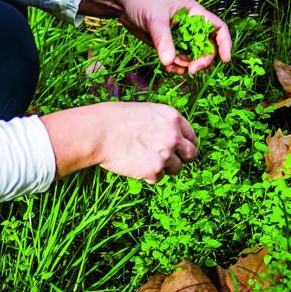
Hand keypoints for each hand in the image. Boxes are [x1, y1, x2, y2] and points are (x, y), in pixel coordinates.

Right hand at [40, 102, 197, 183]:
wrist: (98, 131)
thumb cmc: (115, 120)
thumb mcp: (146, 113)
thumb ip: (163, 125)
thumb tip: (173, 139)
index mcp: (172, 117)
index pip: (191, 136)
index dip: (186, 145)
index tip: (180, 151)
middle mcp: (174, 135)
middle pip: (191, 154)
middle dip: (182, 159)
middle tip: (169, 161)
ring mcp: (166, 153)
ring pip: (176, 169)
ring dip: (163, 168)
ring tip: (142, 160)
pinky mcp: (154, 170)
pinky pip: (158, 178)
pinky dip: (147, 176)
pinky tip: (134, 165)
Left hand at [80, 0, 231, 74]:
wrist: (124, 4)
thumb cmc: (143, 2)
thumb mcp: (155, 19)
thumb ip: (163, 40)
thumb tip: (169, 61)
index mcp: (195, 15)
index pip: (218, 29)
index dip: (225, 44)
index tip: (225, 59)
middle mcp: (192, 28)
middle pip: (208, 49)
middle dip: (201, 61)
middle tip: (191, 69)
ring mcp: (182, 38)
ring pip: (193, 58)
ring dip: (186, 66)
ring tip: (171, 66)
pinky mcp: (171, 47)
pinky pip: (180, 62)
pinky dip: (175, 67)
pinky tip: (166, 66)